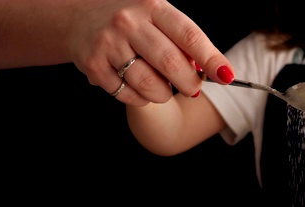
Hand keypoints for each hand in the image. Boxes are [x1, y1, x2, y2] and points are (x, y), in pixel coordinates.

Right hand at [66, 0, 233, 105]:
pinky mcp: (94, 65)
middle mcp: (129, 22)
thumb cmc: (131, 24)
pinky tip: (139, 88)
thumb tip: (211, 71)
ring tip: (163, 89)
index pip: (190, 35)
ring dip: (164, 94)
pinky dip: (141, 98)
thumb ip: (183, 42)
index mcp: (152, 7)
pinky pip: (129, 95)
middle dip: (189, 83)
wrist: (77, 19)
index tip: (227, 76)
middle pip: (171, 63)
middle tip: (192, 88)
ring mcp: (109, 43)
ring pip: (150, 84)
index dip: (211, 59)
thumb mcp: (157, 20)